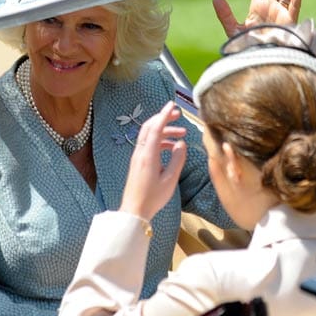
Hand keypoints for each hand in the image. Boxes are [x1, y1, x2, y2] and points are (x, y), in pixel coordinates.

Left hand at [119, 102, 187, 221]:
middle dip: (163, 118)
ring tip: (181, 133)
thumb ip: (177, 159)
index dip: (164, 115)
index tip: (172, 104)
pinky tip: (171, 146)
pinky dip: (159, 140)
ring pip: (149, 135)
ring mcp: (137, 156)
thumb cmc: (153, 197)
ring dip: (164, 130)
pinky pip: (148, 143)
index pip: (155, 128)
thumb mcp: (170, 180)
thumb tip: (181, 144)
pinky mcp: (138, 161)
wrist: (134, 210)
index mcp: (148, 155)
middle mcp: (140, 152)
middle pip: (149, 127)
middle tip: (178, 114)